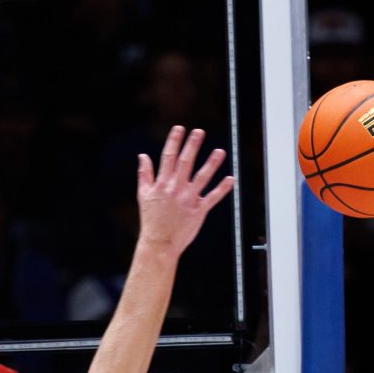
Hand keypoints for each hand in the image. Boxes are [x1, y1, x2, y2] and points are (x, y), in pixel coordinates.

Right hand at [136, 126, 234, 259]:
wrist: (159, 243)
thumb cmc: (151, 220)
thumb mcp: (143, 195)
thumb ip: (145, 174)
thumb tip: (143, 156)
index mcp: (162, 183)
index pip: (168, 157)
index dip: (174, 141)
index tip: (180, 129)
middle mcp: (176, 189)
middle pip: (185, 162)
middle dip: (192, 145)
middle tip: (199, 131)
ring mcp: (188, 199)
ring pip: (202, 177)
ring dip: (211, 163)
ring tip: (220, 151)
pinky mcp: (198, 211)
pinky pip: (212, 197)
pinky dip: (222, 188)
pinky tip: (230, 179)